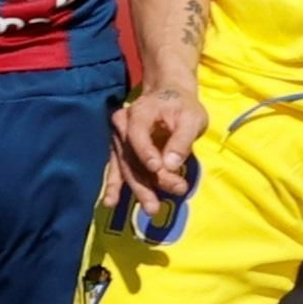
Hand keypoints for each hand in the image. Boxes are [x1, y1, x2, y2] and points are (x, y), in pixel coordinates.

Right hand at [110, 83, 207, 208]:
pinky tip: (110, 202)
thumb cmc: (183, 106)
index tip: (157, 169)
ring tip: (148, 208)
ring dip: (138, 189)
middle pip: (131, 158)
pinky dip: (116, 186)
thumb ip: (181, 141)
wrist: (169, 95)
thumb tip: (170, 165)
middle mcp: (122, 126)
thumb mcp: (192, 118)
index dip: (146, 153)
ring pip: (126, 167)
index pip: (138, 134)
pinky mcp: (121, 150)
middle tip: (154, 207)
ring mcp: (119, 139)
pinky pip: (119, 169)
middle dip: (143, 184)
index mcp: (139, 113)